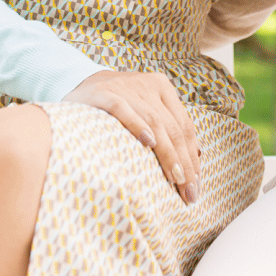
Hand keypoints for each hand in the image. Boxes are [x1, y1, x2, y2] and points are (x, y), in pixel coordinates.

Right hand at [63, 70, 200, 204]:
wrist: (79, 83)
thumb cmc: (117, 106)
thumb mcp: (145, 109)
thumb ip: (167, 127)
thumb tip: (195, 157)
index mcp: (163, 88)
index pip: (185, 126)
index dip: (192, 157)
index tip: (196, 186)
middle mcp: (149, 85)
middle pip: (174, 128)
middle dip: (184, 163)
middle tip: (189, 193)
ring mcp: (127, 87)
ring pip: (155, 121)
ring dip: (168, 153)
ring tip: (175, 179)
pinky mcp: (105, 93)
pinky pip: (123, 109)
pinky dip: (138, 125)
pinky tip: (148, 143)